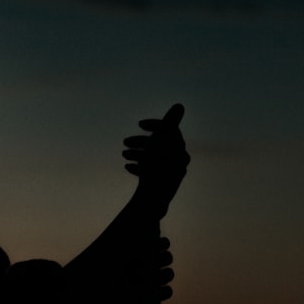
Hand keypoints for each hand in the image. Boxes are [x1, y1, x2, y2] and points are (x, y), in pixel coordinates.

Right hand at [123, 103, 189, 218]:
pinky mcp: (164, 185)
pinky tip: (128, 168)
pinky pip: (152, 171)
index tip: (139, 124)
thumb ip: (170, 122)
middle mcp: (178, 160)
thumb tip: (180, 105)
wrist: (153, 198)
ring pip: (153, 158)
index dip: (154, 124)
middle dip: (140, 141)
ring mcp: (171, 173)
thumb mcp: (160, 139)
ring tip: (123, 155)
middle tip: (124, 143)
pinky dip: (140, 167)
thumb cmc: (155, 167)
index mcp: (179, 147)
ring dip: (137, 153)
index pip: (169, 129)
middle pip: (159, 144)